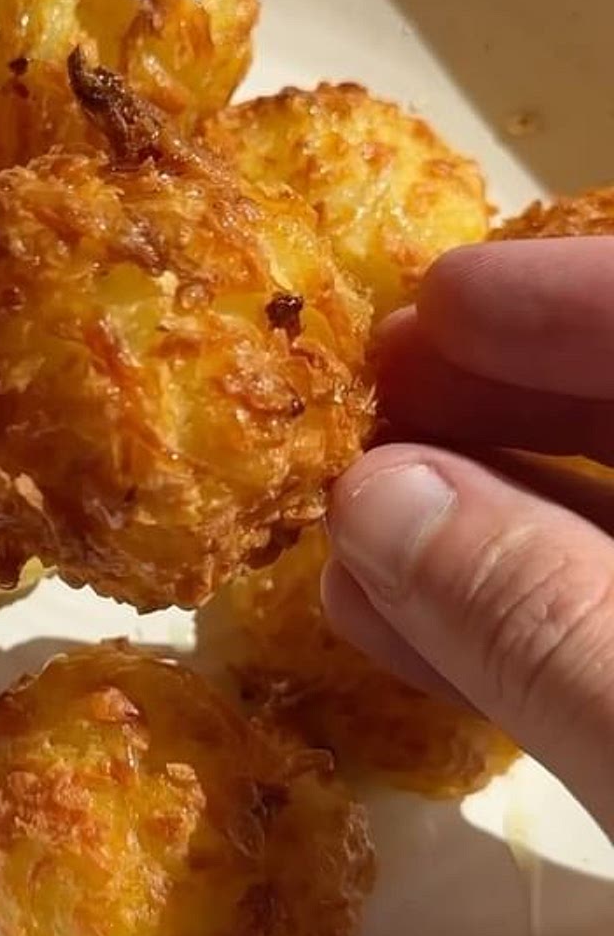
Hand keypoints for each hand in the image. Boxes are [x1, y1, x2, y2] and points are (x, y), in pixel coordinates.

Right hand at [322, 237, 613, 833]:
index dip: (572, 294)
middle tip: (365, 405)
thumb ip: (548, 622)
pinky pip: (602, 641)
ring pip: (610, 538)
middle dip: (497, 409)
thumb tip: (371, 495)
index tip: (431, 298)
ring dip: (470, 532)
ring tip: (348, 528)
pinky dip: (506, 633)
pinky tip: (398, 629)